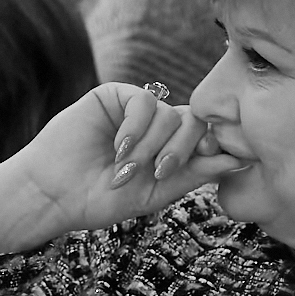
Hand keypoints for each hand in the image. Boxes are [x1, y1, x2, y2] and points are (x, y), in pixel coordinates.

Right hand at [0, 82, 249, 253]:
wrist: (55, 194)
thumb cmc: (101, 199)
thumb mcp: (157, 192)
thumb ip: (195, 173)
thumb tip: (239, 160)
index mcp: (170, 149)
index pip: (206, 137)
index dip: (212, 147)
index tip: (205, 162)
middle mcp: (157, 127)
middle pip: (194, 121)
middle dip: (183, 148)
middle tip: (160, 172)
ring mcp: (136, 111)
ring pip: (170, 114)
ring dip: (151, 146)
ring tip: (125, 169)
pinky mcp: (113, 96)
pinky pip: (144, 101)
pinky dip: (136, 128)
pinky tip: (118, 148)